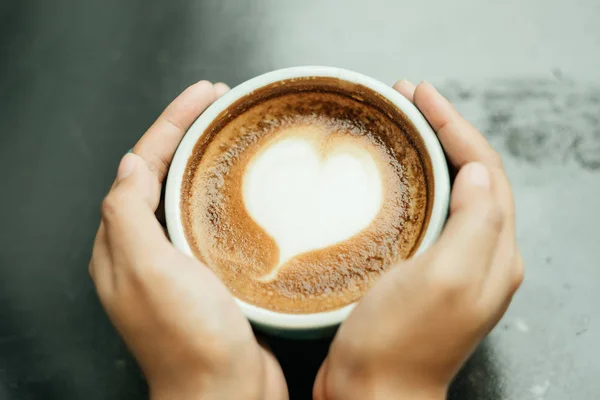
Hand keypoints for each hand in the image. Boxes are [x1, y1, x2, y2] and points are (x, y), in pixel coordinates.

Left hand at [89, 81, 287, 399]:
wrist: (227, 393)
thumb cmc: (189, 340)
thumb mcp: (146, 271)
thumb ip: (128, 215)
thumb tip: (132, 164)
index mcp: (123, 245)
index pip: (140, 166)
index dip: (170, 124)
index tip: (204, 93)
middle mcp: (145, 252)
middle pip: (162, 175)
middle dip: (187, 133)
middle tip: (220, 104)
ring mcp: (178, 264)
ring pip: (186, 196)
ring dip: (206, 160)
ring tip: (233, 133)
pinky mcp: (209, 276)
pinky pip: (210, 222)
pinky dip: (224, 195)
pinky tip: (245, 189)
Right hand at [314, 81, 523, 399]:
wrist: (371, 393)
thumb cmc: (398, 343)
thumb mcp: (443, 279)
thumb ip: (474, 224)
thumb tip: (479, 172)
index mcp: (493, 252)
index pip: (485, 170)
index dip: (455, 125)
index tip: (421, 94)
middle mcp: (480, 255)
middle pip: (472, 175)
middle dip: (443, 129)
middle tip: (408, 98)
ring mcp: (452, 264)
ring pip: (450, 190)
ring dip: (430, 151)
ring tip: (399, 122)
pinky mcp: (423, 272)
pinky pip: (428, 213)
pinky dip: (414, 182)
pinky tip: (392, 175)